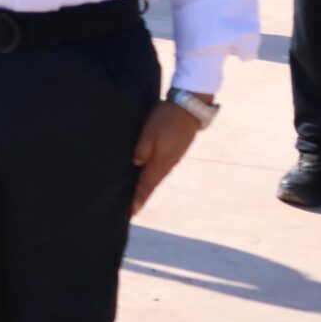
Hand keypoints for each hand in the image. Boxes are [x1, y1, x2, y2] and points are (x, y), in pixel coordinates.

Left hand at [131, 100, 204, 214]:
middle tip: (132, 210)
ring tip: (138, 197)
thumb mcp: (149, 132)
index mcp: (160, 161)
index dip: (138, 198)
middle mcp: (168, 164)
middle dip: (142, 197)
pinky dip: (153, 177)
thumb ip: (142, 149)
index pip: (146, 185)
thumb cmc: (166, 119)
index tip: (131, 213)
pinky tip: (148, 177)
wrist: (189, 109)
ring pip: (157, 177)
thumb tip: (136, 163)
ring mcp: (173, 158)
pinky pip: (162, 169)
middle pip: (152, 184)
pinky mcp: (175, 152)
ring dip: (147, 188)